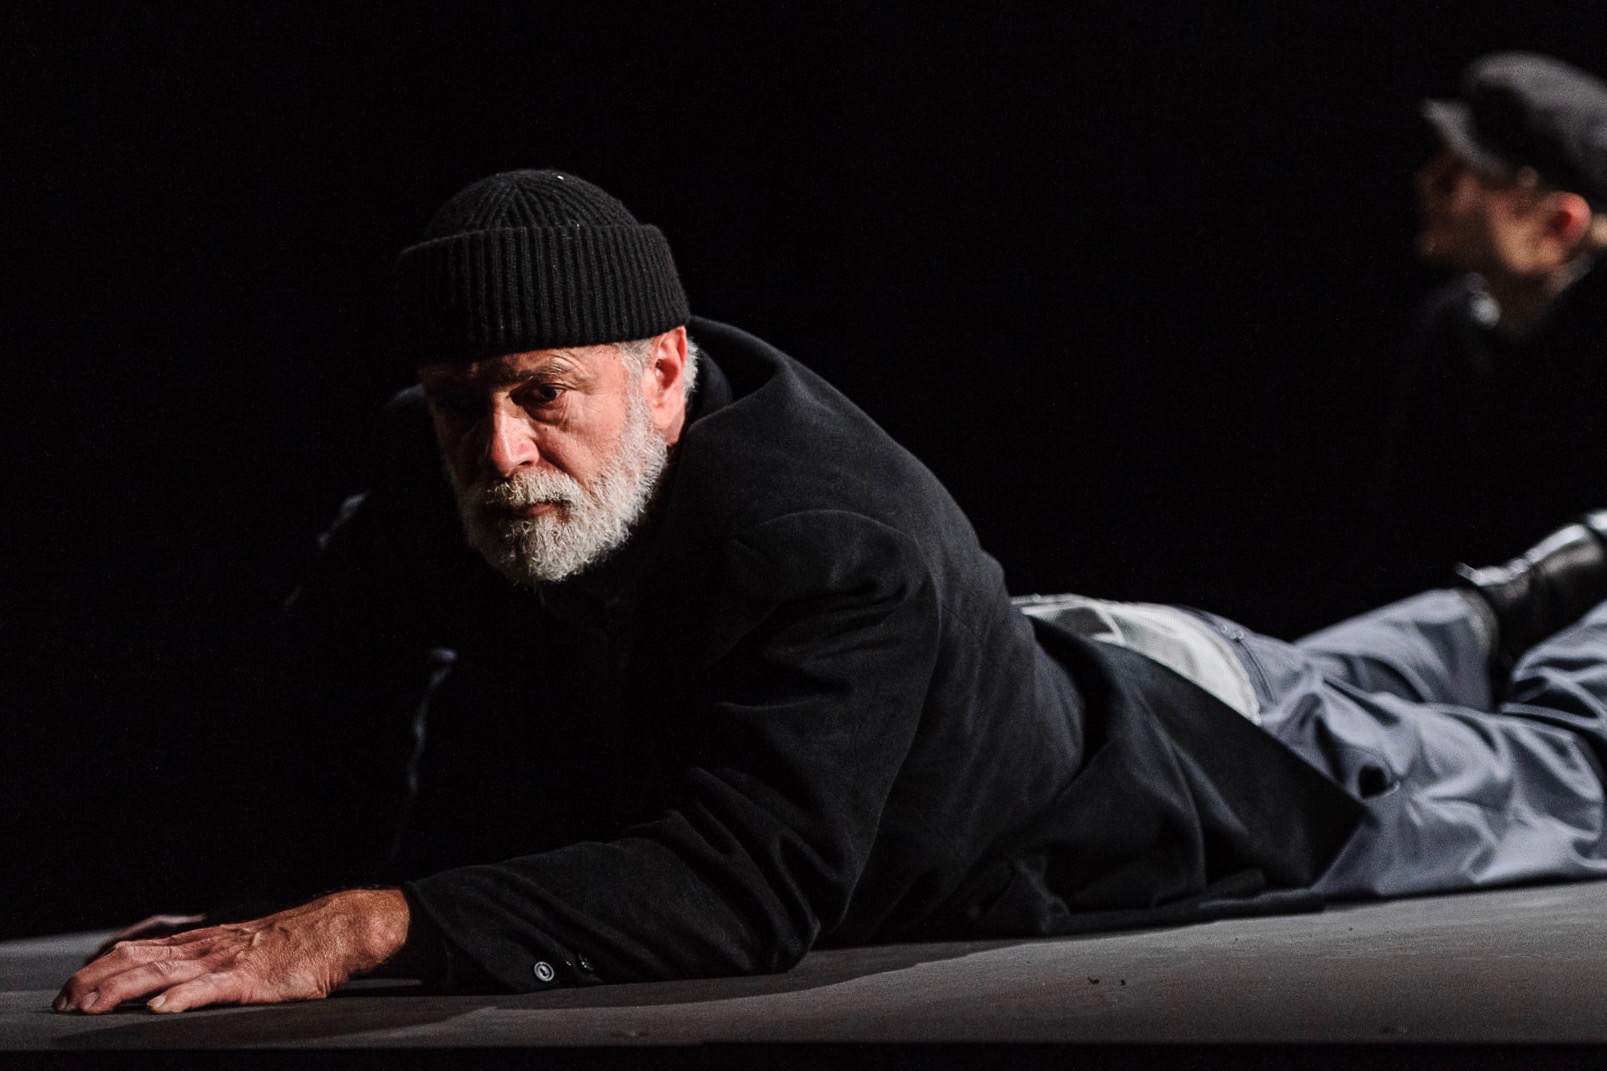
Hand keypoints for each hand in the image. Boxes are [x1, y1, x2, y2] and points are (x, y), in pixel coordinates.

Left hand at [54, 889, 409, 1014]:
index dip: (100, 966)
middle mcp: (205, 945)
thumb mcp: (240, 939)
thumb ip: (206, 949)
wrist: (338, 929)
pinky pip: (210, 989)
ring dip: (121, 992)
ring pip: (162, 974)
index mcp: (202, 938)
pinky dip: (182, 999)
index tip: (71, 987)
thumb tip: (174, 965)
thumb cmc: (293, 940)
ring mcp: (226, 960)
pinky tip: (160, 1009)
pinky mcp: (251, 980)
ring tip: (91, 1007)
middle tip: (65, 1003)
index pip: (138, 947)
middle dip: (96, 982)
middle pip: (138, 959)